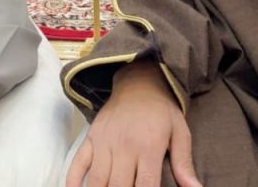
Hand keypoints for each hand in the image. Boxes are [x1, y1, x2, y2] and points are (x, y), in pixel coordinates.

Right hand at [66, 60, 202, 186]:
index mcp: (148, 147)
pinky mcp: (91, 138)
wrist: (139, 81)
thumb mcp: (180, 133)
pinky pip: (77, 163)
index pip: (146, 186)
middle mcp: (124, 147)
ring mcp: (104, 143)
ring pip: (97, 180)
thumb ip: (185, 164)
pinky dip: (73, 180)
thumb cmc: (162, 111)